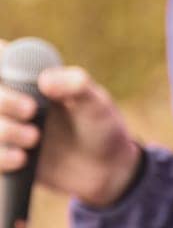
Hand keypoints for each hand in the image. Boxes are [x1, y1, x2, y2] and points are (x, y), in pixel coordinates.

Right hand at [0, 54, 141, 209]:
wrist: (108, 169)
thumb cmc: (101, 127)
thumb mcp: (97, 103)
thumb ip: (77, 85)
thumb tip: (44, 82)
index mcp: (27, 78)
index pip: (0, 58)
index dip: (0, 60)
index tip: (9, 76)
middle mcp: (11, 101)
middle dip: (4, 101)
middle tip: (31, 110)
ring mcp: (8, 129)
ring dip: (6, 130)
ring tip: (35, 138)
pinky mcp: (9, 157)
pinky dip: (2, 157)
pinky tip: (21, 158)